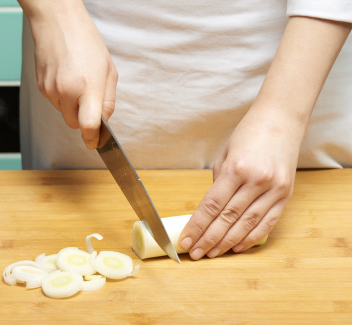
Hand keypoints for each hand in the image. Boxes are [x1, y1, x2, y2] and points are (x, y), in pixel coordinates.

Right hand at [23, 1, 117, 148]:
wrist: (58, 23)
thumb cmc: (87, 43)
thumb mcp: (109, 72)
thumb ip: (108, 101)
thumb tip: (104, 121)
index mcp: (88, 87)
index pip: (88, 125)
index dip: (93, 139)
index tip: (95, 144)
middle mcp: (67, 91)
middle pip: (74, 124)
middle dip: (83, 120)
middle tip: (89, 101)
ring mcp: (50, 89)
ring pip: (64, 113)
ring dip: (72, 107)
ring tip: (77, 82)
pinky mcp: (40, 86)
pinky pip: (55, 102)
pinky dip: (62, 97)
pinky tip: (66, 79)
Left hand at [179, 107, 298, 259]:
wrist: (282, 120)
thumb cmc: (249, 134)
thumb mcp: (225, 155)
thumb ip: (218, 184)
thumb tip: (211, 211)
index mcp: (236, 169)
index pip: (212, 206)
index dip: (197, 226)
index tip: (186, 240)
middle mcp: (256, 181)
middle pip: (227, 219)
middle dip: (208, 239)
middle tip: (195, 253)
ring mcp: (274, 190)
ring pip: (246, 225)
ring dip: (227, 243)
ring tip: (212, 254)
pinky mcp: (286, 195)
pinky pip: (267, 223)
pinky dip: (251, 238)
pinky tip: (237, 247)